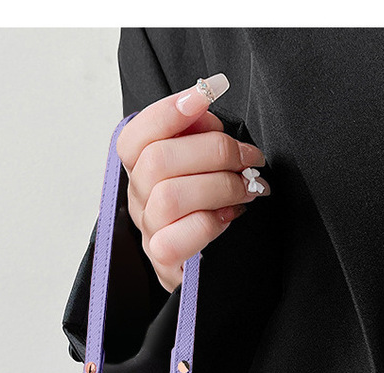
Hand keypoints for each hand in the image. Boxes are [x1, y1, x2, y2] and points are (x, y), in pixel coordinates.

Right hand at [116, 74, 269, 291]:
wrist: (219, 267)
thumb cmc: (216, 209)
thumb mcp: (207, 166)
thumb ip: (200, 137)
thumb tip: (204, 112)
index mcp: (143, 171)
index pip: (134, 139)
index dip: (166, 113)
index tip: (205, 94)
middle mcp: (139, 201)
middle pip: (156, 161)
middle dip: (213, 151)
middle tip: (249, 159)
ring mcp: (149, 232)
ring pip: (169, 196)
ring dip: (219, 186)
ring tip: (249, 188)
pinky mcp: (164, 263)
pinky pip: (177, 238)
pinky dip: (210, 222)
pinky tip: (231, 216)